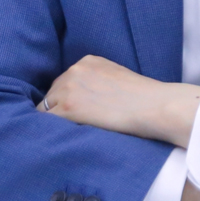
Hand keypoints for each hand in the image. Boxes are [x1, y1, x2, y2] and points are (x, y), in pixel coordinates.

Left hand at [36, 55, 199, 147]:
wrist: (152, 106)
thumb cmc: (144, 98)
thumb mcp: (118, 77)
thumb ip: (98, 82)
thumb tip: (88, 99)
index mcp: (87, 61)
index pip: (65, 82)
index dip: (67, 99)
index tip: (73, 113)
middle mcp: (74, 70)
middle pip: (52, 93)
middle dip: (58, 109)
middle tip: (69, 127)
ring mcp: (69, 88)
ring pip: (47, 107)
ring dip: (54, 120)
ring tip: (64, 135)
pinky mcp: (68, 107)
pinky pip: (47, 121)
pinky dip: (51, 130)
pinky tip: (60, 139)